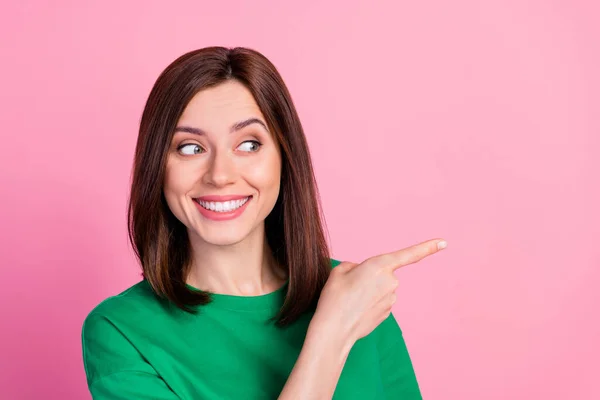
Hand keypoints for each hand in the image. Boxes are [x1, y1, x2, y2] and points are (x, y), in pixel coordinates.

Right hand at [312, 238, 446, 345]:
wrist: (334, 330)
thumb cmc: (335, 298)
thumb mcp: (339, 271)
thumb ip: (354, 266)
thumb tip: (360, 272)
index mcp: (379, 265)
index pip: (409, 254)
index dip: (428, 247)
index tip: (444, 242)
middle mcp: (391, 281)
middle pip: (383, 273)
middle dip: (369, 277)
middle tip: (349, 287)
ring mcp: (391, 300)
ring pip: (380, 289)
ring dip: (368, 292)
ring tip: (350, 300)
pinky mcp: (388, 313)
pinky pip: (379, 302)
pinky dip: (368, 304)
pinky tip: (356, 310)